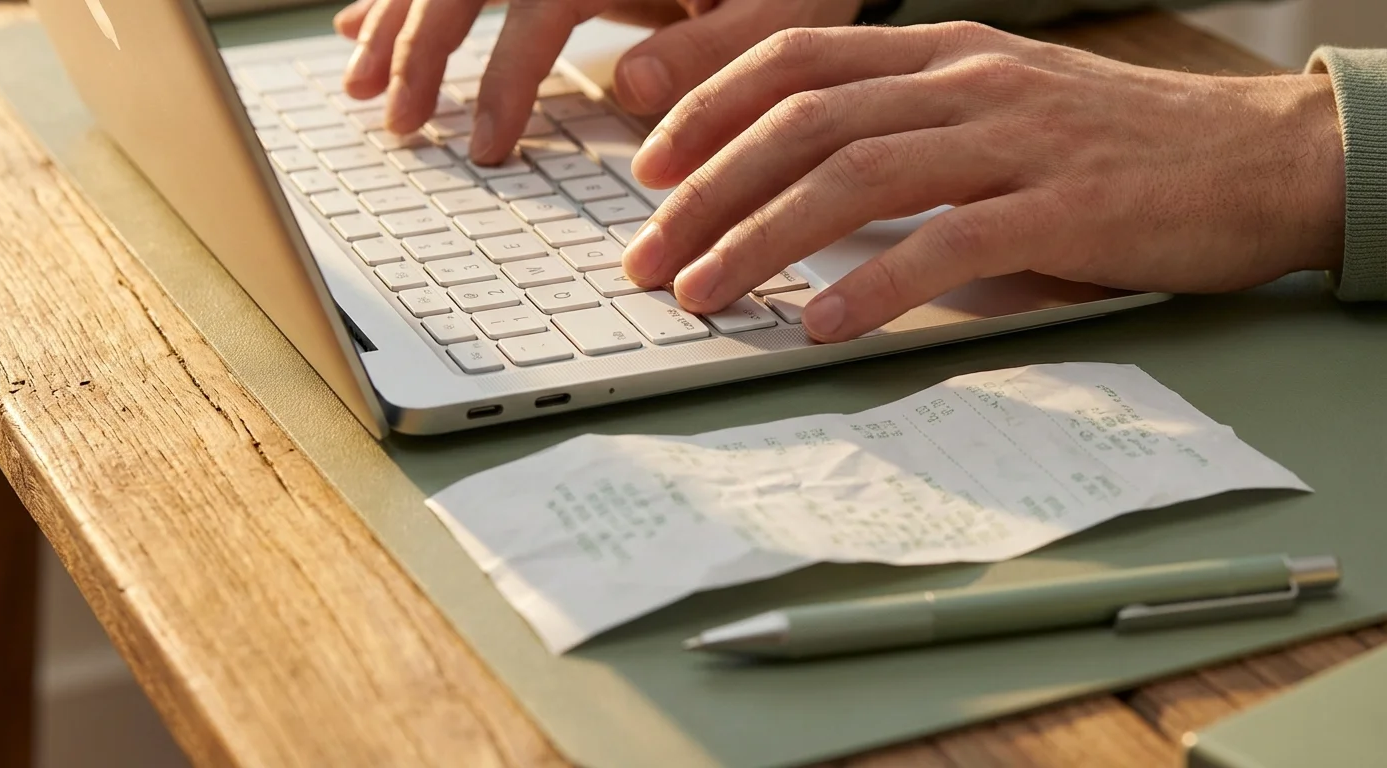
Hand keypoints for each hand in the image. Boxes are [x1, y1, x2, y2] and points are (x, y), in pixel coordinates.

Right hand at [332, 0, 861, 164]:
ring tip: (359, 84)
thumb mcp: (786, 9)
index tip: (483, 148)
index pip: (539, 4)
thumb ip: (712, 51)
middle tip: (399, 125)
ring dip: (395, 18)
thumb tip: (626, 85)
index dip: (503, 77)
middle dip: (421, 48)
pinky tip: (363, 21)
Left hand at [622, 23, 1346, 341]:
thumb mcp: (998, 111)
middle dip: (706, 191)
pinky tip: (820, 325)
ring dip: (760, 240)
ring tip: (701, 294)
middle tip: (648, 255)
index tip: (652, 169)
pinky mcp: (1062, 208)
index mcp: (942, 52)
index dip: (709, 109)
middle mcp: (967, 81)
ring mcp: (1015, 139)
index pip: (795, 59)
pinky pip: (947, 243)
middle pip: (803, 121)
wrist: (1253, 161)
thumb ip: (905, 135)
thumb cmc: (1112, 149)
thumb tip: (793, 202)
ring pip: (855, 175)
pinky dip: (873, 286)